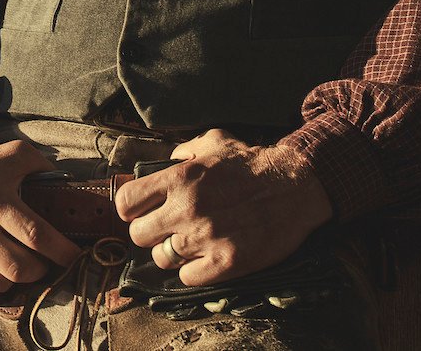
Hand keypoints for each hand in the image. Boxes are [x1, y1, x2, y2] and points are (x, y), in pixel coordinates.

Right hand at [0, 136, 82, 300]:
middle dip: (40, 269)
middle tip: (42, 261)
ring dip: (13, 278)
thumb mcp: (9, 153)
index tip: (74, 257)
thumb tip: (64, 182)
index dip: (61, 251)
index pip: (36, 236)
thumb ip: (39, 164)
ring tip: (14, 262)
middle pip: (20, 268)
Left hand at [114, 128, 332, 286]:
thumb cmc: (251, 162)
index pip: (126, 202)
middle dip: (150, 233)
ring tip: (191, 244)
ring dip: (173, 253)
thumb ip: (182, 151)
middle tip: (167, 230)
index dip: (131, 210)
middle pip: (138, 235)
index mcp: (178, 177)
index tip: (142, 211)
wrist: (295, 185)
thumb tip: (163, 162)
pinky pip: (187, 278)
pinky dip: (194, 271)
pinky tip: (207, 257)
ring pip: (161, 259)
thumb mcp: (213, 141)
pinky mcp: (225, 262)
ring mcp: (205, 237)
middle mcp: (186, 208)